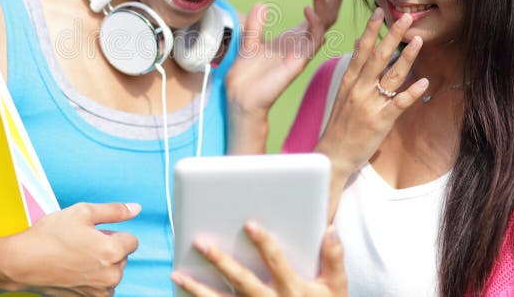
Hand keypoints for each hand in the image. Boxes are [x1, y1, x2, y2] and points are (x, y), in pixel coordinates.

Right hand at [1, 202, 140, 295]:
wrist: (22, 263)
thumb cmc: (49, 236)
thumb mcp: (83, 212)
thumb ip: (114, 211)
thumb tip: (135, 209)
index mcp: (113, 251)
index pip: (131, 240)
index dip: (112, 234)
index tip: (94, 234)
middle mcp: (111, 275)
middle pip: (122, 257)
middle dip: (107, 248)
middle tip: (81, 243)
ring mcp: (100, 291)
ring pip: (112, 272)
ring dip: (100, 264)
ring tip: (75, 256)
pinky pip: (101, 286)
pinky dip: (92, 279)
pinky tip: (73, 270)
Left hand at [171, 222, 346, 296]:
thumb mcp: (336, 288)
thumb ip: (334, 258)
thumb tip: (330, 229)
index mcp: (292, 288)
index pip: (276, 262)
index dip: (264, 243)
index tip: (249, 224)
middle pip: (241, 280)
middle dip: (220, 261)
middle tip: (200, 242)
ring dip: (198, 288)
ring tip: (177, 273)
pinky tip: (181, 294)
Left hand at [226, 0, 344, 152]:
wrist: (242, 96)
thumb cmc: (247, 73)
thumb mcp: (249, 42)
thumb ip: (255, 24)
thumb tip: (262, 4)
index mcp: (295, 37)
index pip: (317, 12)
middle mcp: (303, 43)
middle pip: (328, 15)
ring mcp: (304, 51)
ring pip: (325, 23)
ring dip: (325, 2)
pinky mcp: (300, 60)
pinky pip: (314, 40)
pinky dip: (315, 24)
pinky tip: (309, 9)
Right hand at [316, 8, 427, 210]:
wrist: (333, 155)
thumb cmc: (339, 125)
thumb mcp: (342, 94)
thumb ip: (354, 71)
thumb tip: (360, 45)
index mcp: (348, 81)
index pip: (361, 50)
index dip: (371, 30)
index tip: (380, 11)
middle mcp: (358, 89)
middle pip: (377, 57)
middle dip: (392, 36)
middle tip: (405, 18)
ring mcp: (369, 105)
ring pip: (390, 76)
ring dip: (406, 58)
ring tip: (418, 41)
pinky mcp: (380, 121)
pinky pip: (398, 104)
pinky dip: (412, 92)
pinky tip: (425, 81)